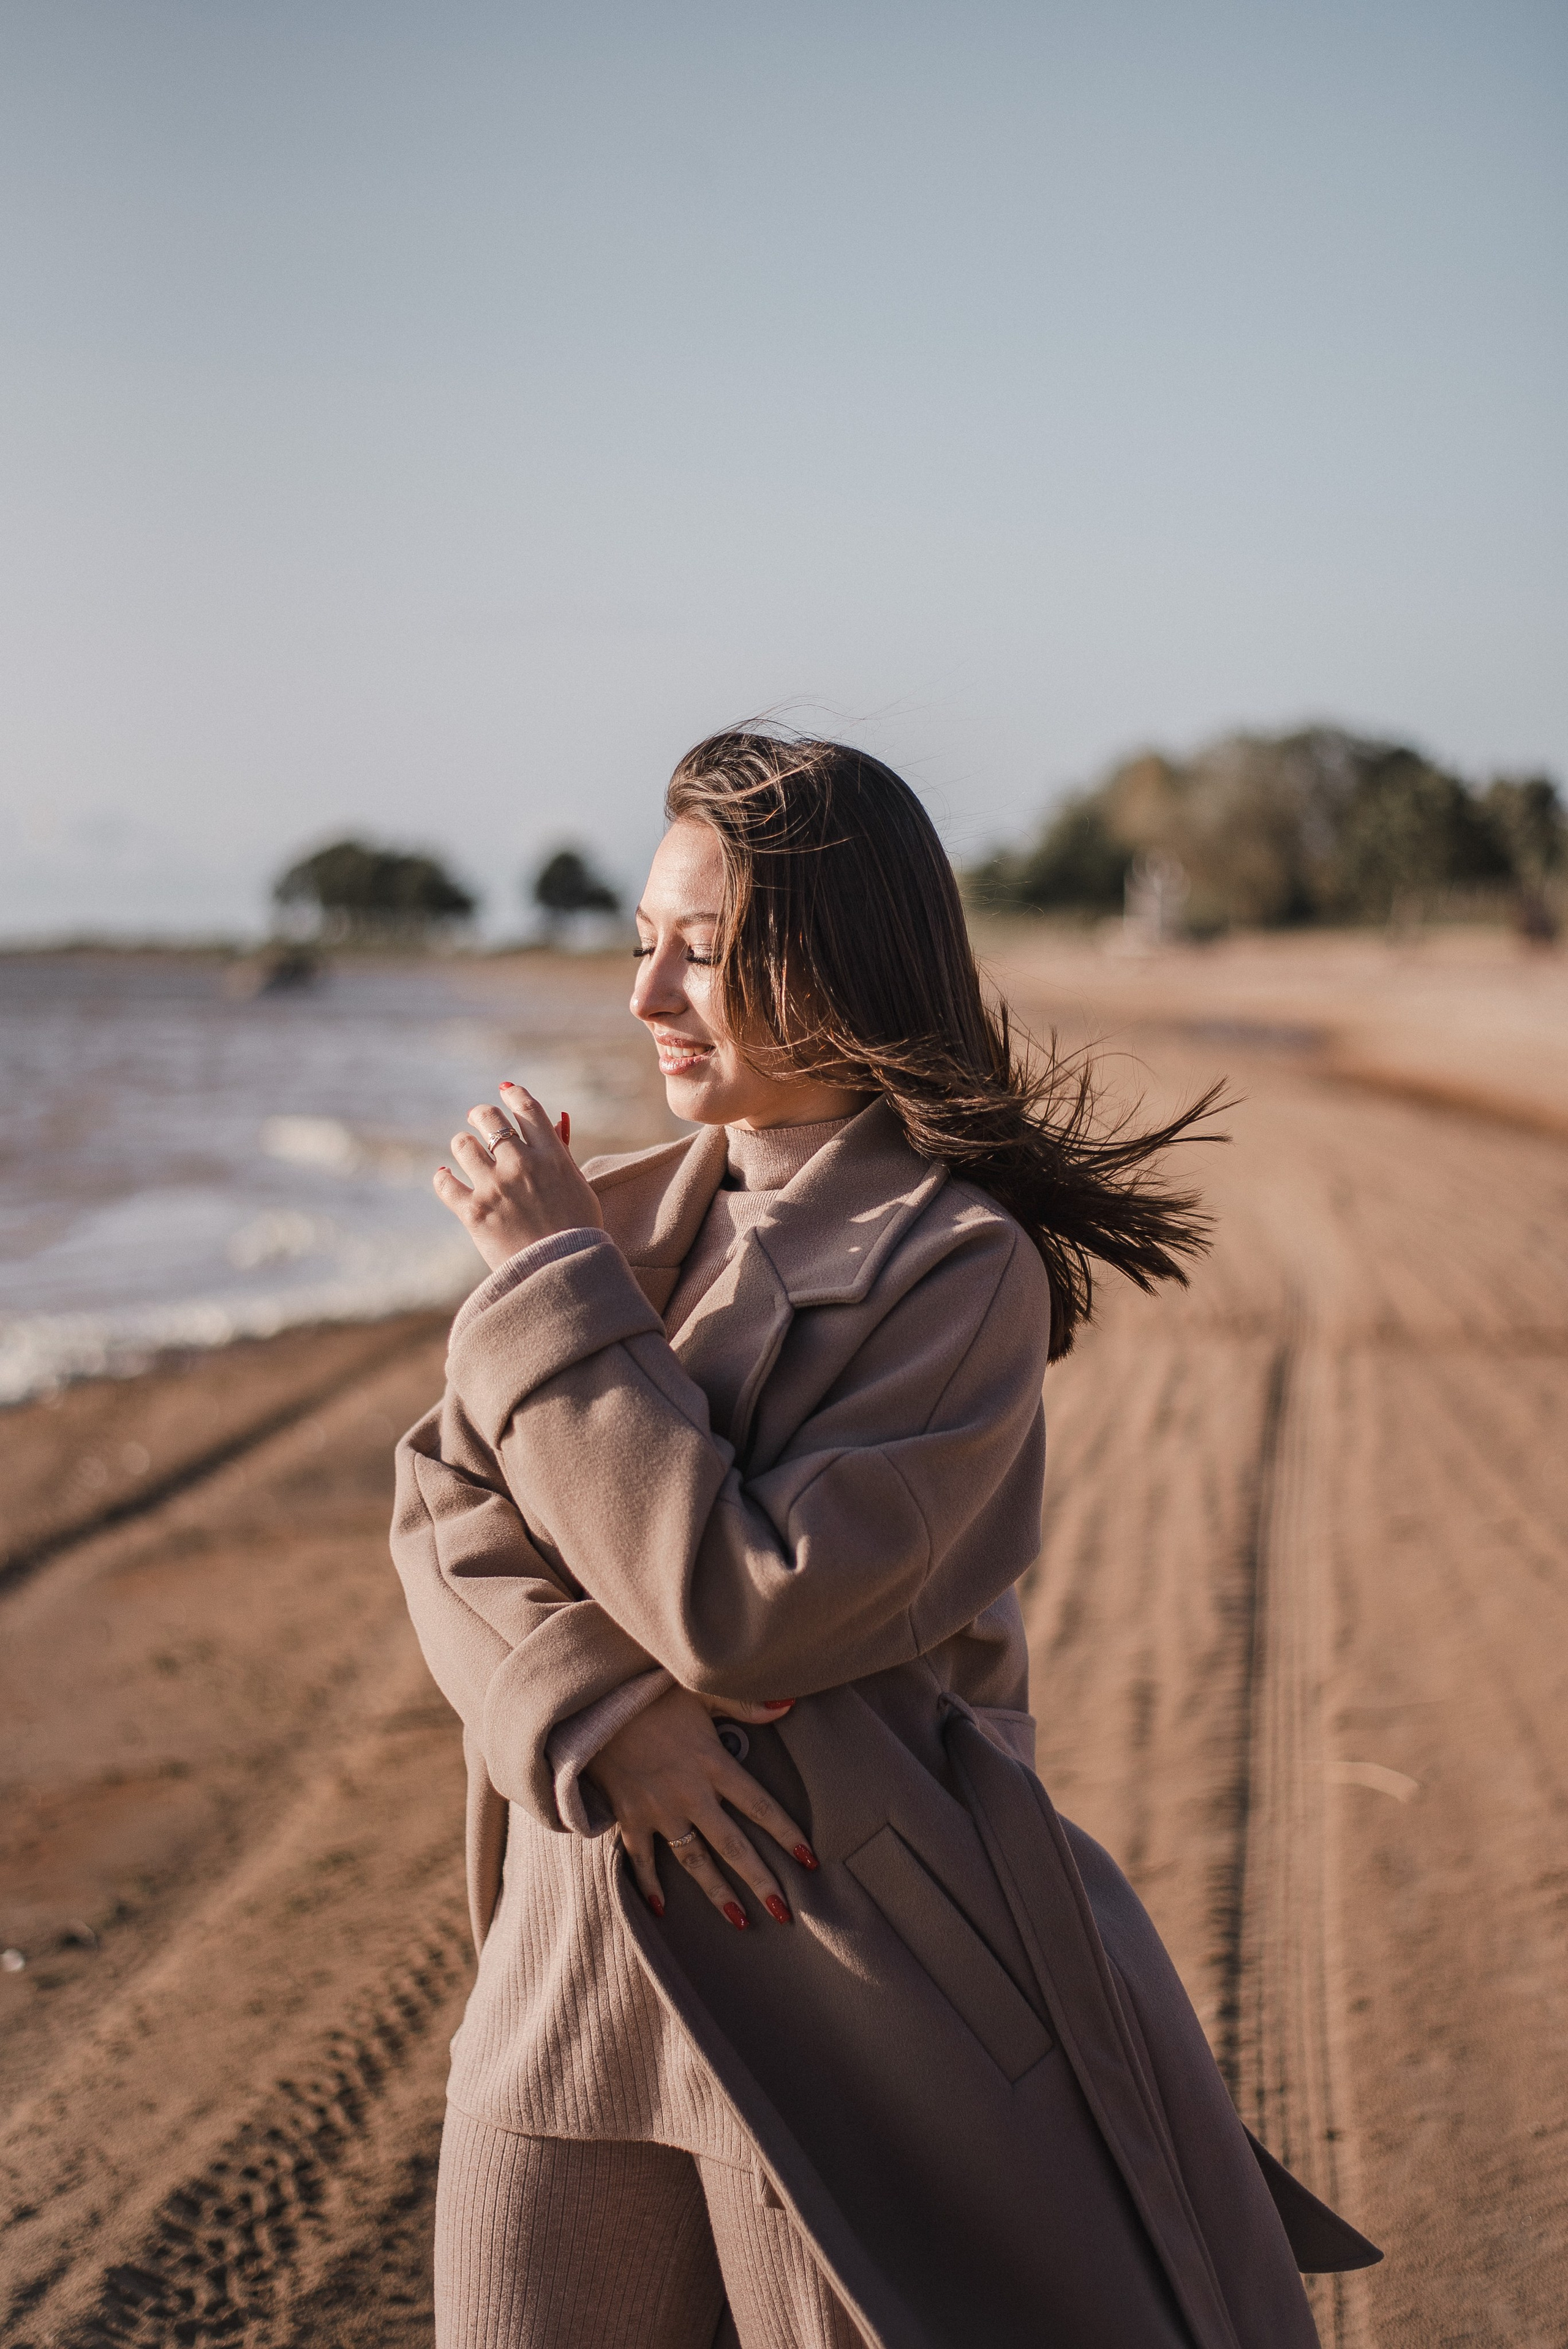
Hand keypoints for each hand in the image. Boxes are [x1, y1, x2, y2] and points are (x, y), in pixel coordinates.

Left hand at [435, 1084, 604, 1269]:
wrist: (564, 1275)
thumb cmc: (578, 1233)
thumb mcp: (579, 1188)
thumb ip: (563, 1157)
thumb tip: (555, 1125)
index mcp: (552, 1156)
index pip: (527, 1108)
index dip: (513, 1095)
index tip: (505, 1092)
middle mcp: (521, 1165)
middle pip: (489, 1118)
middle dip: (481, 1116)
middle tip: (477, 1120)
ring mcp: (495, 1187)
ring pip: (463, 1144)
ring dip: (463, 1146)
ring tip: (465, 1153)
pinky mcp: (474, 1212)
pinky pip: (445, 1183)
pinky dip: (443, 1179)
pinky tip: (446, 1178)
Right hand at [586, 1686, 817, 1929]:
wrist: (594, 1705)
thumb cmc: (651, 1694)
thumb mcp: (700, 1692)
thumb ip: (745, 1704)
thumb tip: (790, 1704)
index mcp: (713, 1763)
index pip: (759, 1806)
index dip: (786, 1834)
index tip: (809, 1860)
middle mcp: (690, 1794)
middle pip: (732, 1845)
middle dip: (759, 1880)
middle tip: (783, 1913)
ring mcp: (658, 1810)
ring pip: (693, 1861)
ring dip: (717, 1892)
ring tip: (740, 1921)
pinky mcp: (629, 1817)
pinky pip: (640, 1859)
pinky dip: (648, 1884)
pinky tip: (660, 1910)